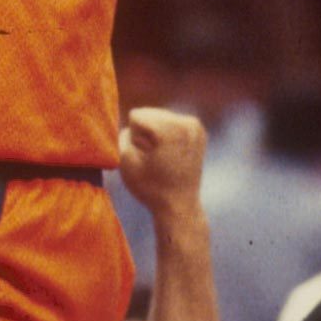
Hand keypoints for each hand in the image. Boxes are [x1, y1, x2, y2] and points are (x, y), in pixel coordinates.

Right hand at [118, 106, 205, 220]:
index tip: (147, 159)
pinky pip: (169, 121)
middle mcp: (187, 122)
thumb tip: (133, 122)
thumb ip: (122, 132)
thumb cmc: (150, 187)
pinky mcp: (197, 129)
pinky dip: (165, 134)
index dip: (135, 138)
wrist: (179, 207)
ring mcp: (195, 125)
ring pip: (157, 116)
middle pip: (148, 113)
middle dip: (146, 133)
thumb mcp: (124, 160)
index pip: (136, 116)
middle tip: (156, 160)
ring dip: (155, 134)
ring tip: (163, 158)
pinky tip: (171, 153)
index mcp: (170, 129)